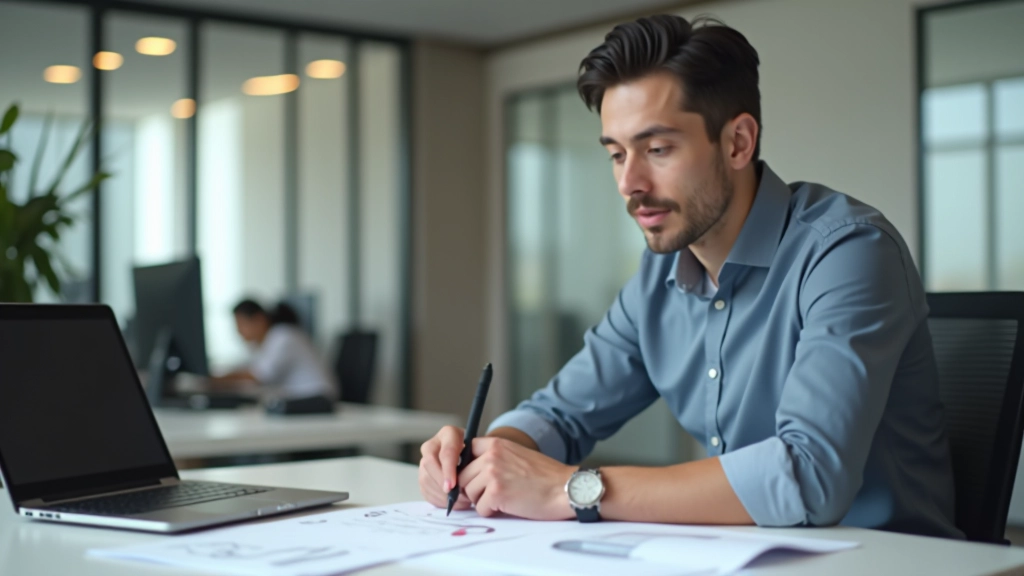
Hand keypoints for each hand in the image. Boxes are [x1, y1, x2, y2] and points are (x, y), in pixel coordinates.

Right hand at [418, 426, 470, 510]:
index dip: (448, 470)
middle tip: (454, 497)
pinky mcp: (423, 474)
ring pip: (425, 478)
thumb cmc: (478, 454)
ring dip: (440, 494)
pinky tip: (451, 503)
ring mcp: (425, 459)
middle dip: (441, 482)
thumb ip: (475, 462)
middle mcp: (434, 444)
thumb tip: (469, 481)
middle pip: (429, 463)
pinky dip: (438, 499)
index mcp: (448, 434)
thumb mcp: (481, 453)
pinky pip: (425, 489)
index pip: (445, 451)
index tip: (453, 486)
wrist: (472, 457)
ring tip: (459, 502)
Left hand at [459, 437, 575, 519]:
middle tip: (493, 494)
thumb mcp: (516, 455)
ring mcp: (492, 473)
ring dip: (483, 501)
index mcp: (495, 444)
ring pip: (469, 493)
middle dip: (474, 489)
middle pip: (462, 477)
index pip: (464, 453)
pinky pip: (480, 508)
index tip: (472, 478)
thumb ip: (494, 458)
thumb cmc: (544, 476)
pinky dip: (492, 512)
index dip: (465, 469)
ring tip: (505, 498)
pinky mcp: (496, 493)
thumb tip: (467, 472)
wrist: (564, 488)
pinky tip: (509, 506)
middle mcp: (491, 456)